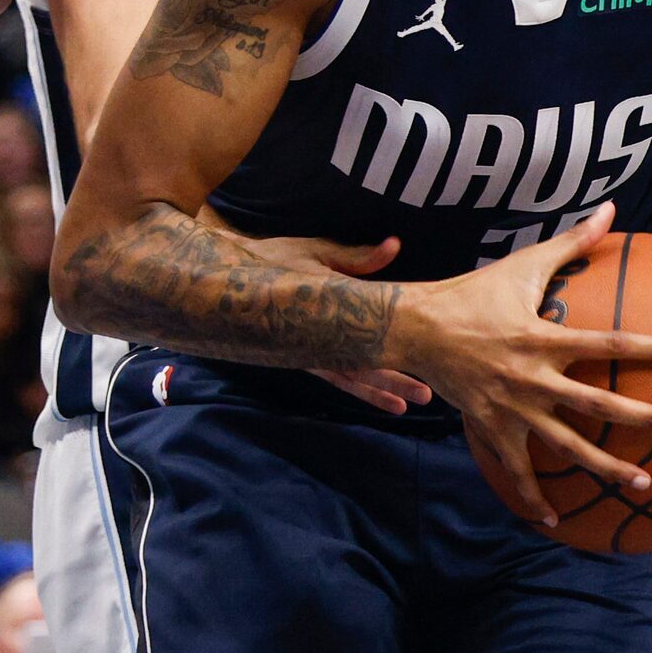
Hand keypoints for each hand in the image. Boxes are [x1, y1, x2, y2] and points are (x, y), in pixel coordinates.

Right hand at [229, 230, 435, 414]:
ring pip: (347, 378)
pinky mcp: (301, 354)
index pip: (362, 341)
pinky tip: (380, 397)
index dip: (393, 356)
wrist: (225, 281)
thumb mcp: (316, 252)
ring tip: (404, 407)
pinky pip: (333, 375)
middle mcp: (313, 342)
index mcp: (320, 315)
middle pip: (358, 368)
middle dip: (392, 381)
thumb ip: (358, 257)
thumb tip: (395, 245)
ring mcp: (306, 352)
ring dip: (376, 392)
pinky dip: (357, 387)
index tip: (423, 365)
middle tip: (425, 395)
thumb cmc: (274, 260)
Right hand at [385, 205, 651, 527]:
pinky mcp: (492, 428)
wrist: (417, 327)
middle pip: (598, 406)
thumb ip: (571, 242)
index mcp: (545, 338)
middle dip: (643, 420)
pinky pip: (517, 470)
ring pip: (567, 447)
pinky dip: (535, 498)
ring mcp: (513, 409)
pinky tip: (557, 521)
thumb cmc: (475, 292)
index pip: (608, 345)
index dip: (649, 349)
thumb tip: (610, 210)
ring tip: (643, 484)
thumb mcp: (524, 265)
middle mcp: (533, 378)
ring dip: (606, 468)